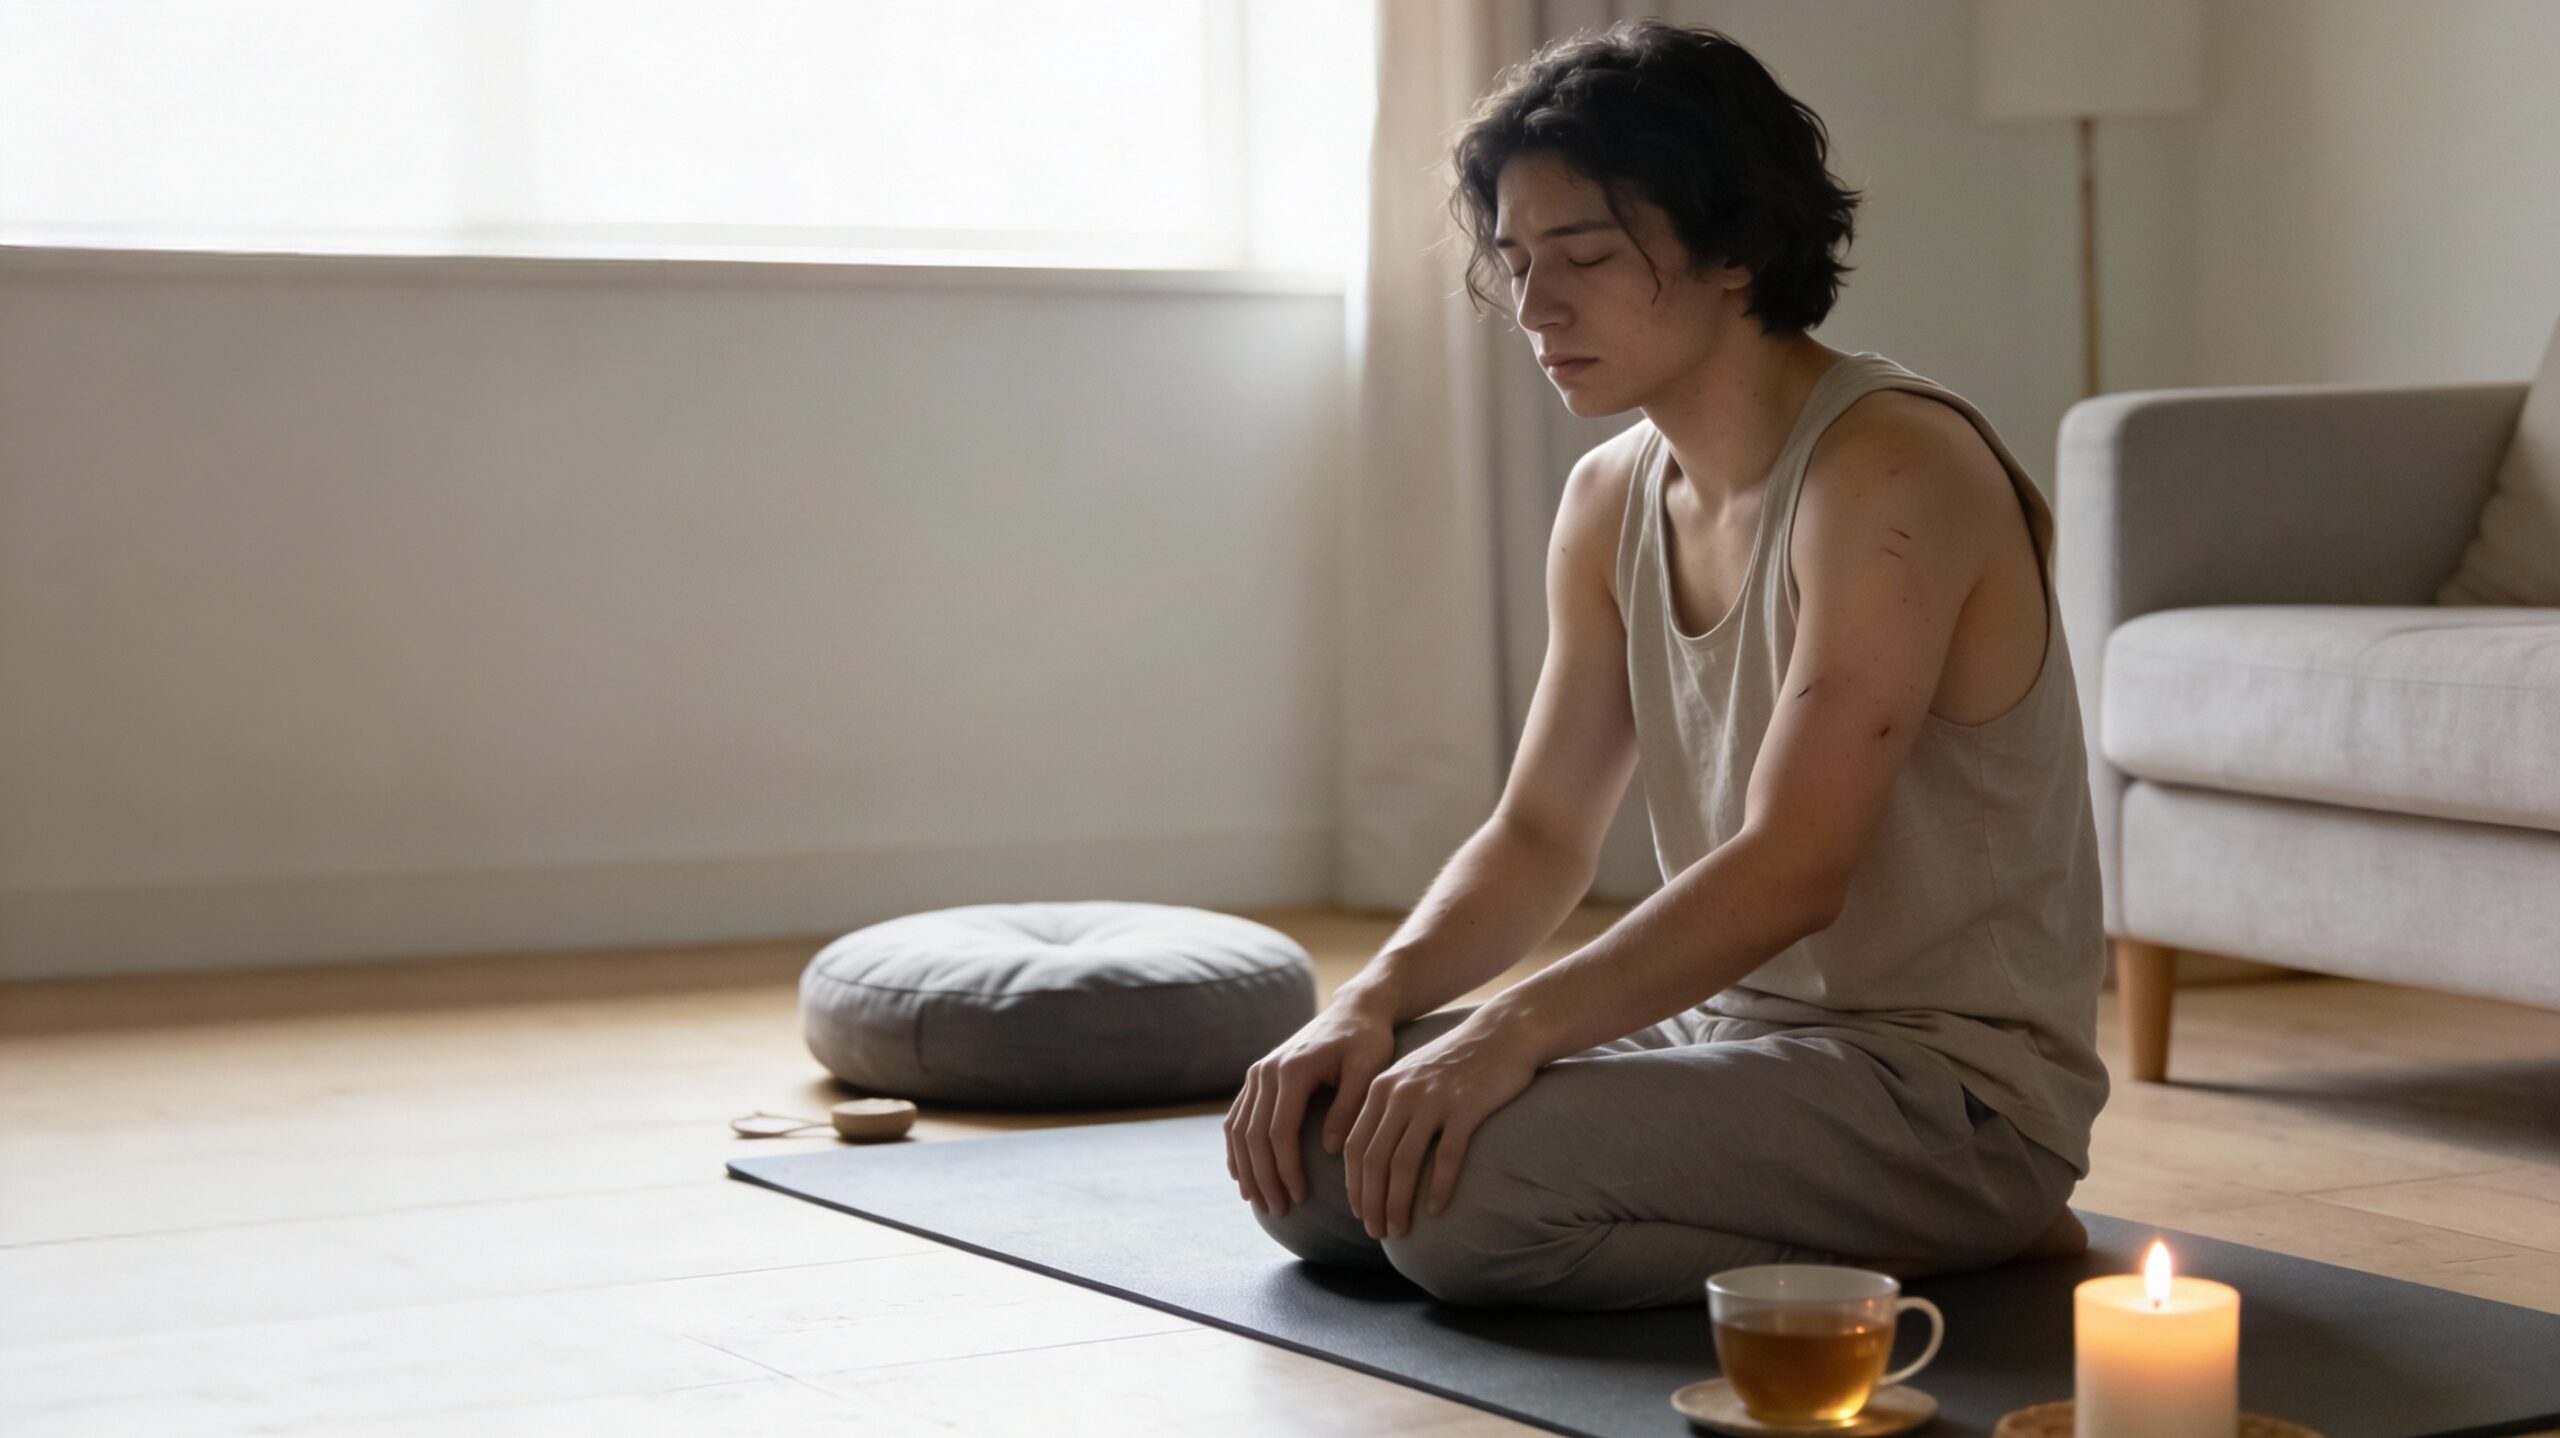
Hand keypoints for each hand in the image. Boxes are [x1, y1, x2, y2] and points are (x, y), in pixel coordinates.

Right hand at [1224, 997, 1397, 1218]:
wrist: (1354, 1009)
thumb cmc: (1369, 1040)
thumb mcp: (1369, 1070)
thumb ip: (1349, 1107)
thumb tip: (1327, 1148)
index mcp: (1292, 1070)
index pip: (1279, 1132)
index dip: (1286, 1169)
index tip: (1300, 1198)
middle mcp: (1266, 1071)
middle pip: (1253, 1136)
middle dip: (1263, 1177)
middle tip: (1279, 1210)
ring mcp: (1258, 1072)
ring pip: (1239, 1129)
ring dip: (1246, 1168)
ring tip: (1258, 1201)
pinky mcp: (1258, 1076)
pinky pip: (1237, 1117)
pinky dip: (1235, 1148)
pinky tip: (1242, 1174)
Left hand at [1342, 1010, 1541, 1240]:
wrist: (1502, 1033)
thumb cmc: (1456, 1062)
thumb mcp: (1410, 1076)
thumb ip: (1388, 1108)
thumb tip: (1371, 1157)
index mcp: (1381, 1088)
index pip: (1354, 1146)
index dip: (1354, 1185)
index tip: (1359, 1213)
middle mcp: (1400, 1094)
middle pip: (1373, 1159)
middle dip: (1369, 1202)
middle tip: (1375, 1233)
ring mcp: (1432, 1100)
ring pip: (1403, 1163)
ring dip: (1396, 1203)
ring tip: (1399, 1230)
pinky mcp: (1465, 1108)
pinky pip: (1446, 1156)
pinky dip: (1437, 1187)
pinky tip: (1436, 1210)